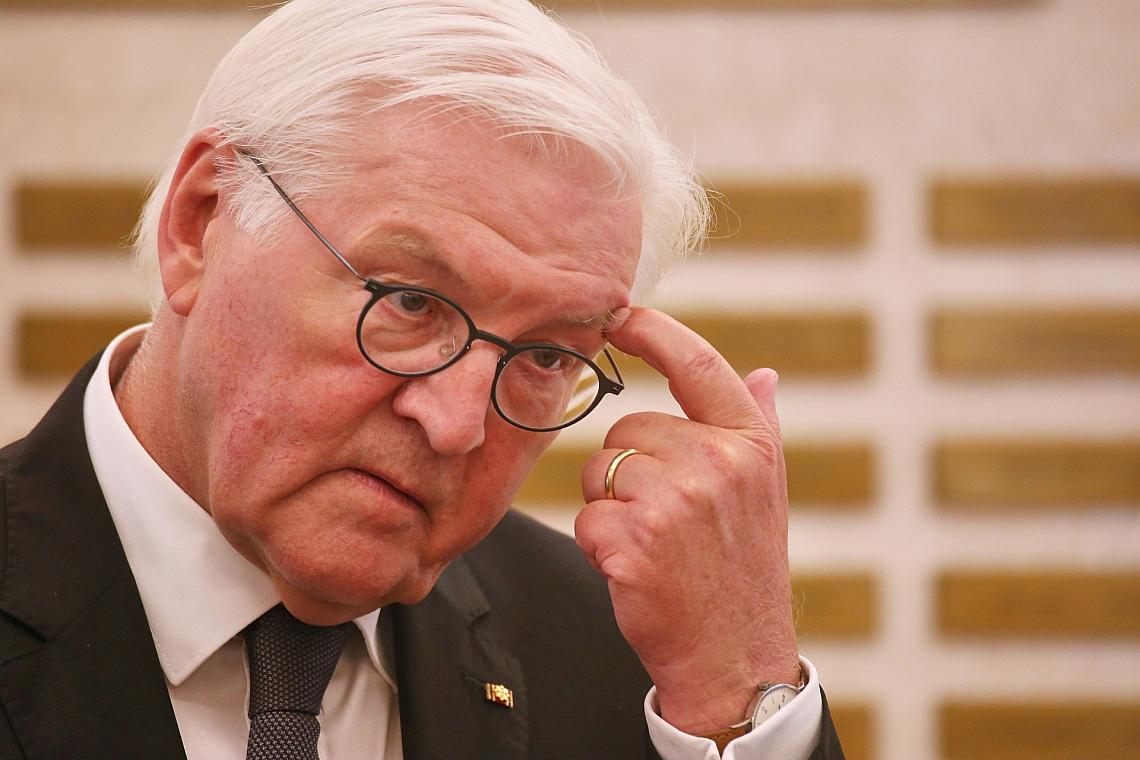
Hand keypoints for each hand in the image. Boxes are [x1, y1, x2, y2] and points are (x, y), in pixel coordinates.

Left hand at [575, 307, 799, 733]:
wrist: (735, 658)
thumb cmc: (742, 570)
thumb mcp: (766, 495)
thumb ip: (759, 428)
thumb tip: (765, 373)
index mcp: (750, 445)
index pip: (696, 364)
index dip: (652, 331)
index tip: (620, 316)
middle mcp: (717, 464)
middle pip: (626, 428)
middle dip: (628, 468)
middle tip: (664, 519)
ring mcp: (675, 502)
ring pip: (600, 470)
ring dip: (611, 506)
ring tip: (653, 545)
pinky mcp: (633, 541)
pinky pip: (586, 517)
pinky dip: (598, 544)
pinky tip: (636, 570)